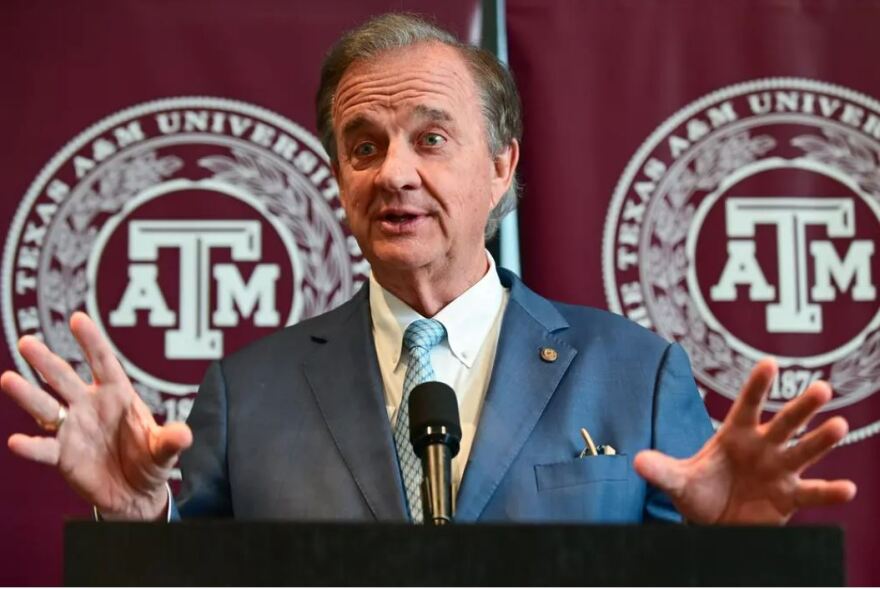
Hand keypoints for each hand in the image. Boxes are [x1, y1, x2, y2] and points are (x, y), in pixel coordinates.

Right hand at [1, 312, 191, 519]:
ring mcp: (72, 429)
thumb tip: (184, 434)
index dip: (91, 341)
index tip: (78, 318)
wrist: (135, 494)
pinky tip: (17, 443)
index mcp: (117, 395)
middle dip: (45, 360)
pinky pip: (44, 449)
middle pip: (64, 378)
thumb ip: (171, 440)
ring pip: (46, 407)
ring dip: (27, 395)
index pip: (103, 362)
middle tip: (26, 341)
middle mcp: (89, 406)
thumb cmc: (150, 460)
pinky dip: (31, 447)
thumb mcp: (164, 450)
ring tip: (8, 379)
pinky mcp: (62, 456)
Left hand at [634, 357, 856, 523]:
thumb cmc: (699, 492)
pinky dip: (830, 492)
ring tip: (840, 425)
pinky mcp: (791, 497)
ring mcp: (780, 470)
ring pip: (804, 451)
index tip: (769, 363)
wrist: (714, 524)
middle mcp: (763, 447)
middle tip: (821, 388)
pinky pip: (813, 492)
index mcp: (735, 434)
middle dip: (802, 407)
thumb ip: (661, 470)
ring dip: (822, 439)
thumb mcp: (678, 481)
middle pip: (785, 423)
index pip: (746, 405)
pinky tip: (848, 489)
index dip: (757, 386)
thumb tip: (637, 461)